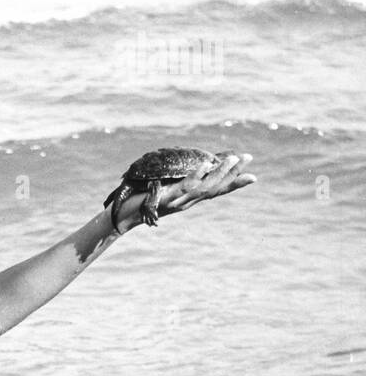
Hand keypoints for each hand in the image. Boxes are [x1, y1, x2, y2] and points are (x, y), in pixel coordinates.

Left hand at [114, 152, 256, 232]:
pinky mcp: (165, 198)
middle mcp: (185, 203)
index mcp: (188, 201)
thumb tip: (190, 172)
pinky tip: (204, 165)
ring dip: (219, 172)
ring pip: (204, 188)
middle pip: (214, 188)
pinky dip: (196, 175)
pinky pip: (183, 187)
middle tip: (248, 157)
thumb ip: (178, 184)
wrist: (122, 217)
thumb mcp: (163, 191)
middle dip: (232, 173)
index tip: (253, 177)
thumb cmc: (140, 204)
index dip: (234, 185)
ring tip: (233, 158)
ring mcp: (176, 201)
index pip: (215, 192)